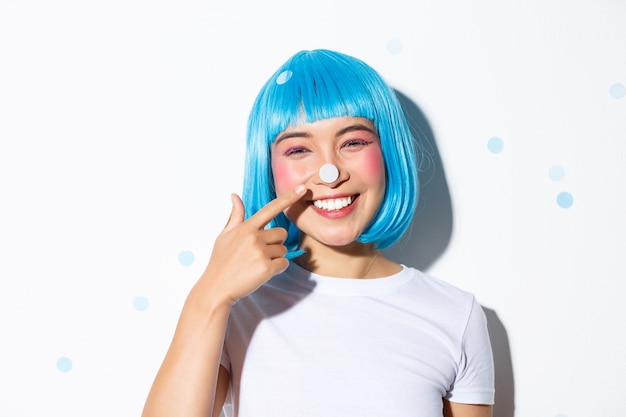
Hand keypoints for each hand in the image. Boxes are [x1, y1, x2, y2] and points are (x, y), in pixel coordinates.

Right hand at [198, 185, 306, 305]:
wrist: (216, 287)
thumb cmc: (220, 262)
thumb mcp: (224, 235)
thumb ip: (235, 216)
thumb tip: (235, 196)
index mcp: (246, 227)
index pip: (271, 208)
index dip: (289, 197)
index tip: (303, 189)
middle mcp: (254, 237)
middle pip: (281, 234)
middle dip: (275, 243)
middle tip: (258, 253)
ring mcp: (261, 253)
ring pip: (283, 250)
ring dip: (274, 257)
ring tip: (256, 263)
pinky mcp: (266, 268)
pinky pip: (283, 264)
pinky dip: (277, 269)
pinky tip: (261, 272)